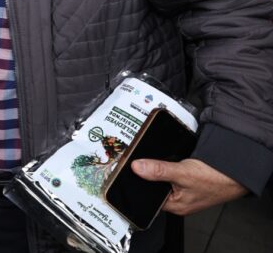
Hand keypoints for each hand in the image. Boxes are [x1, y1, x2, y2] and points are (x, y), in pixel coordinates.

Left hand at [131, 157, 246, 215]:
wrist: (237, 173)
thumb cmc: (215, 179)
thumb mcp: (182, 173)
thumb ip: (159, 170)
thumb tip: (136, 167)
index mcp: (173, 205)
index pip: (146, 196)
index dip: (136, 182)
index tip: (127, 168)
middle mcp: (177, 201)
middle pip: (153, 186)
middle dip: (147, 173)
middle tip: (140, 159)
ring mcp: (183, 191)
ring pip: (162, 179)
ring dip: (158, 168)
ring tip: (157, 158)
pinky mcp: (188, 182)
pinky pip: (171, 175)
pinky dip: (168, 166)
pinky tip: (169, 159)